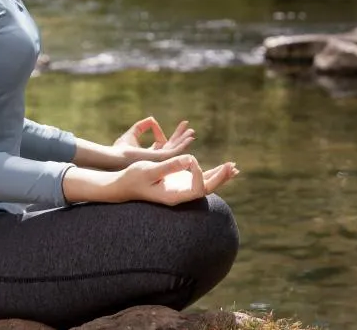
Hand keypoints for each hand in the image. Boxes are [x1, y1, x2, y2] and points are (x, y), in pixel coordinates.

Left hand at [112, 117, 193, 163]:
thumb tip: (152, 119)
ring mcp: (159, 160)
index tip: (156, 122)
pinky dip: (183, 143)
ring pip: (176, 149)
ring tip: (192, 132)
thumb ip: (142, 126)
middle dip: (180, 138)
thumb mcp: (132, 134)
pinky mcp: (161, 159)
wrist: (116, 157)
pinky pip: (176, 151)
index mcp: (150, 155)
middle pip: (172, 147)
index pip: (162, 144)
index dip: (164, 133)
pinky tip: (190, 138)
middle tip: (190, 130)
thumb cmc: (120, 148)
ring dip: (184, 140)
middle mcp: (156, 159)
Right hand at [120, 154, 238, 205]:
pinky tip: (223, 168)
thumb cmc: (134, 178)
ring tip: (234, 167)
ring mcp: (181, 189)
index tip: (191, 159)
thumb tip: (190, 159)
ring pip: (206, 184)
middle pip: (206, 188)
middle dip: (220, 177)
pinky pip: (200, 178)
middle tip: (232, 166)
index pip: (197, 188)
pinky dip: (212, 172)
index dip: (199, 174)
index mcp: (174, 196)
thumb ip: (170, 166)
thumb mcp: (150, 170)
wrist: (123, 185)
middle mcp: (180, 195)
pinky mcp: (180, 181)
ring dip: (220, 175)